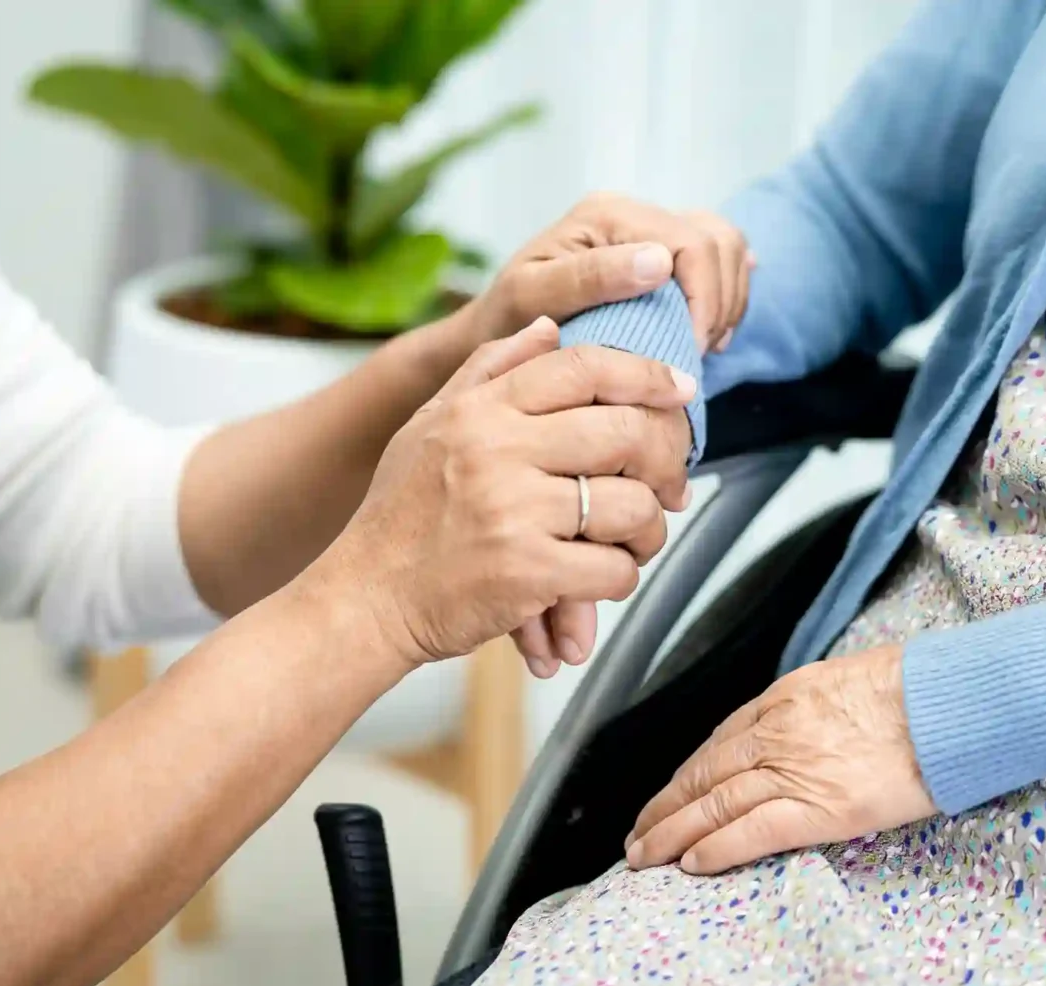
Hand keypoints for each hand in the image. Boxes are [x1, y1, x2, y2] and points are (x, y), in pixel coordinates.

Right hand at [307, 317, 695, 669]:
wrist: (364, 598)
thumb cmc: (401, 514)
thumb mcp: (431, 425)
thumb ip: (489, 370)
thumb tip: (548, 327)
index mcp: (481, 409)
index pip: (584, 367)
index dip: (646, 374)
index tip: (681, 390)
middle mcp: (498, 450)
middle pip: (624, 431)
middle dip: (665, 458)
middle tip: (671, 482)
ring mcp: (514, 511)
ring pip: (631, 506)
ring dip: (649, 528)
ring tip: (636, 539)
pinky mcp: (526, 572)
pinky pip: (614, 569)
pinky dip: (620, 577)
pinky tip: (602, 578)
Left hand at [462, 193, 753, 352]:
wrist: (495, 333)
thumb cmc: (506, 319)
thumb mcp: (532, 297)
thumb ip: (590, 278)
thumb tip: (659, 261)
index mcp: (608, 214)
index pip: (692, 243)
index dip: (704, 300)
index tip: (691, 350)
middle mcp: (634, 214)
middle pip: (718, 241)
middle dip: (719, 303)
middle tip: (696, 353)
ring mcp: (651, 232)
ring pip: (728, 249)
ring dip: (727, 302)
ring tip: (701, 346)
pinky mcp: (662, 255)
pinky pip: (721, 264)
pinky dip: (725, 299)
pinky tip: (705, 333)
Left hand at [624, 645, 935, 874]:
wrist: (950, 701)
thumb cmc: (917, 689)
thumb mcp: (850, 678)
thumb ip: (815, 705)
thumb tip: (811, 724)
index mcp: (785, 698)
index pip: (720, 741)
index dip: (690, 773)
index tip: (673, 793)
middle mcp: (778, 732)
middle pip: (704, 773)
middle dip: (666, 805)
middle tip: (639, 832)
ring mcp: (795, 769)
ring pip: (714, 803)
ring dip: (672, 832)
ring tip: (646, 855)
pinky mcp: (819, 807)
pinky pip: (751, 831)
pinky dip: (715, 848)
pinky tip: (691, 862)